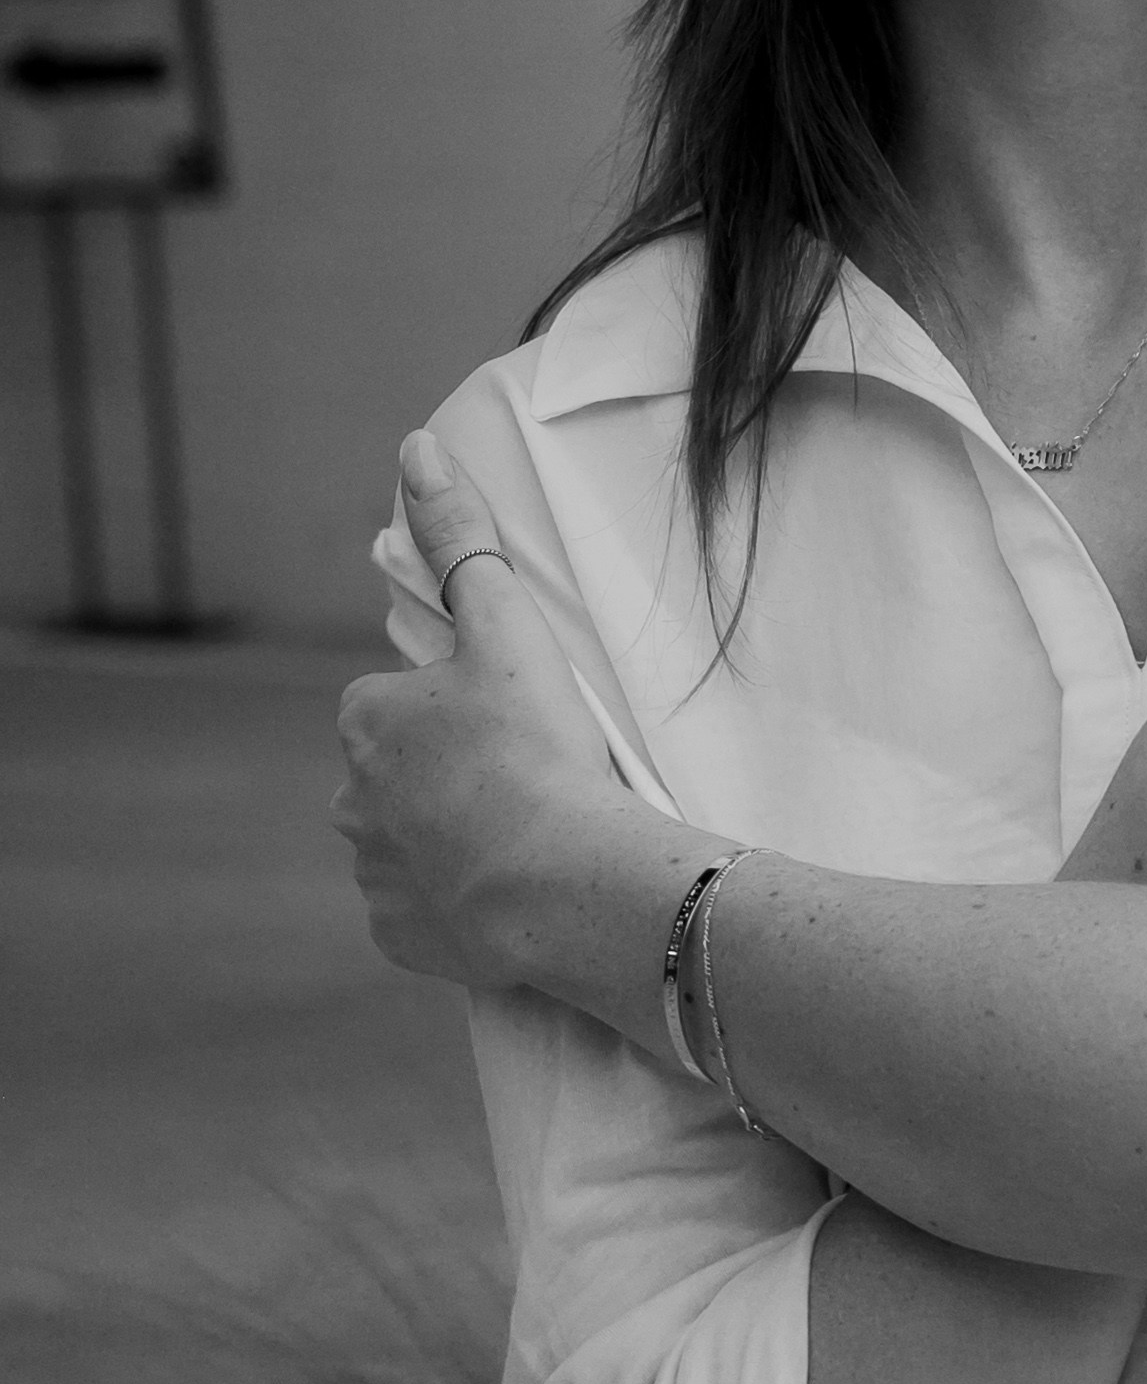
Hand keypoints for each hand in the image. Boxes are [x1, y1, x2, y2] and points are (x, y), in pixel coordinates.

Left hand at [332, 431, 619, 985]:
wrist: (560, 883)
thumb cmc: (536, 746)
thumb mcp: (505, 623)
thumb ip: (459, 536)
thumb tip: (416, 447)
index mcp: (365, 718)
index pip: (402, 697)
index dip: (460, 703)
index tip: (512, 718)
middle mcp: (350, 797)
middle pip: (404, 768)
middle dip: (451, 769)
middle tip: (527, 772)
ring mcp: (372, 874)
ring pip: (412, 837)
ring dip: (455, 832)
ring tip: (528, 831)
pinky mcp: (398, 936)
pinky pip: (425, 906)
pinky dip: (459, 897)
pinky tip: (509, 886)